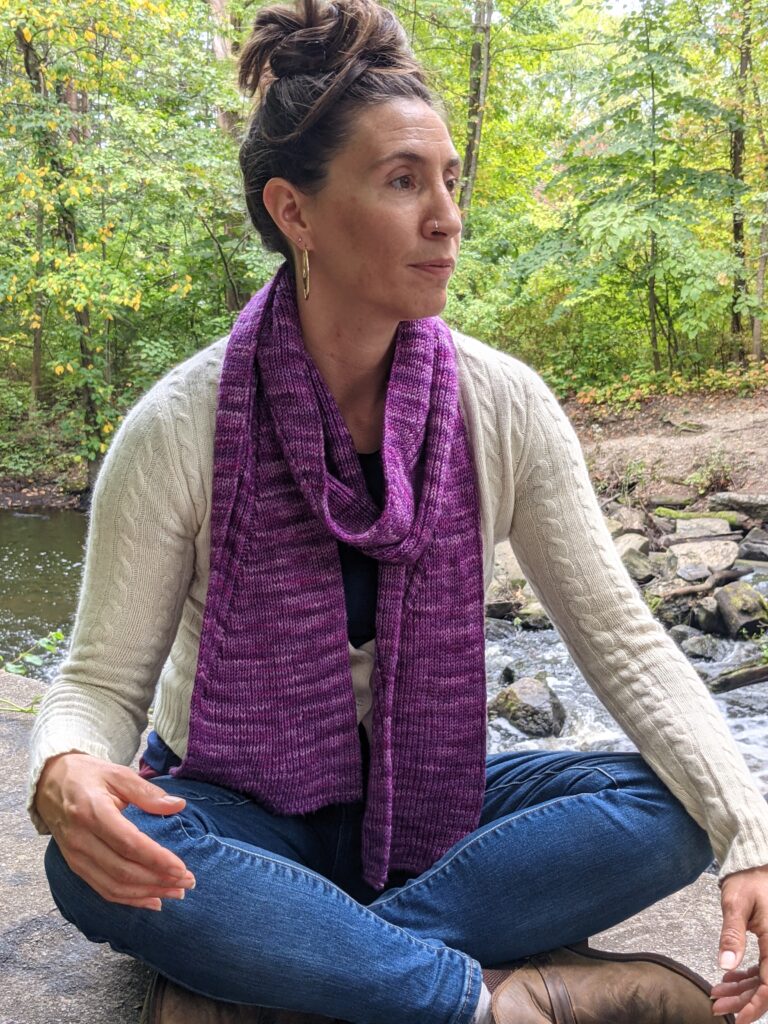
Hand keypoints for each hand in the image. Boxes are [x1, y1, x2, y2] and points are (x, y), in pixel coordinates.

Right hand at [35, 751, 195, 910]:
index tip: (182, 867)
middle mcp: (81, 839)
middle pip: (122, 870)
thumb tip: (179, 806)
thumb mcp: (118, 773)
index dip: (156, 859)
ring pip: (114, 886)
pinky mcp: (75, 866)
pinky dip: (129, 900)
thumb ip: (147, 792)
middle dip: (158, 880)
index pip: (128, 843)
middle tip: (188, 881)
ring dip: (148, 893)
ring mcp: (75, 857)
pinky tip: (153, 900)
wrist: (50, 784)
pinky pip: (103, 889)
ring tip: (177, 891)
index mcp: (92, 812)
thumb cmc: (89, 776)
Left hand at [710, 864, 767, 1022]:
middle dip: (743, 1001)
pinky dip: (746, 977)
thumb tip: (725, 963)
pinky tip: (728, 978)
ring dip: (742, 990)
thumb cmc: (751, 882)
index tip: (738, 1018)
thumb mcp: (736, 903)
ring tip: (717, 993)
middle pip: (766, 987)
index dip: (756, 1004)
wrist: (759, 870)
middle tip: (717, 1006)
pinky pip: (763, 971)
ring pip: (763, 981)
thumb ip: (732, 933)